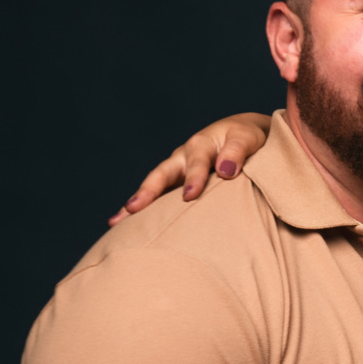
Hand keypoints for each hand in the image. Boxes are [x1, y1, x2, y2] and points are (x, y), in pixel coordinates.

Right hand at [109, 113, 271, 222]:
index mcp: (201, 145)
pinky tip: (124, 227)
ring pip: (153, 186)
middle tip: (133, 208)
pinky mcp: (176, 183)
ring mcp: (176, 171)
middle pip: (162, 174)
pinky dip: (142, 209)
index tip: (190, 196)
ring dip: (136, 203)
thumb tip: (226, 172)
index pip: (197, 163)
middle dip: (148, 191)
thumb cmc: (246, 139)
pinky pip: (157, 196)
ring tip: (116, 222)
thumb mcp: (246, 139)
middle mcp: (182, 157)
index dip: (194, 178)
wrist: (242, 136)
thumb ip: (237, 153)